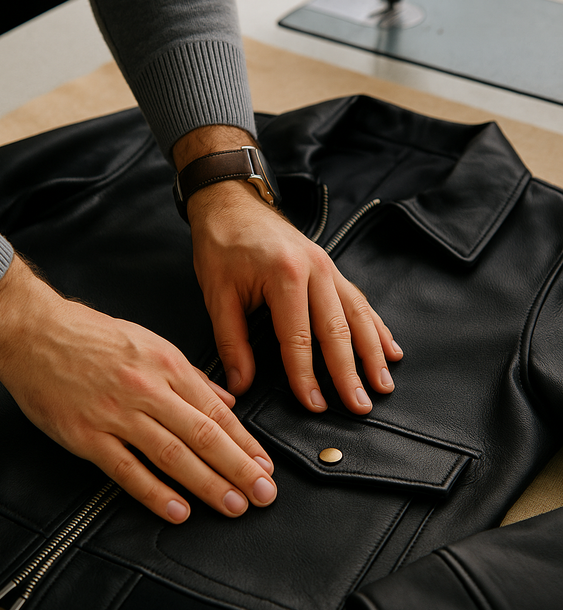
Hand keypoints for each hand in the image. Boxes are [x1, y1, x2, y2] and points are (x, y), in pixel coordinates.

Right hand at [0, 255, 275, 523]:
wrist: (33, 331)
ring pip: (173, 455)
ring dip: (209, 484)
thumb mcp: (149, 342)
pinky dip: (155, 493)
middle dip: (240, 468)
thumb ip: (190, 375)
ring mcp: (116, 415)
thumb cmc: (90, 335)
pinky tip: (179, 511)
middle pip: (203, 435)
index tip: (265, 466)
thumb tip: (226, 400)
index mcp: (166, 365)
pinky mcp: (86, 436)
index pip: (216, 412)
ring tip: (235, 505)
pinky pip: (126, 470)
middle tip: (264, 495)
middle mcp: (147, 390)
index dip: (245, 443)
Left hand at [188, 182, 401, 412]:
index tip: (315, 406)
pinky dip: (376, 327)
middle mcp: (315, 269)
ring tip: (384, 384)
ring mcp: (328, 266)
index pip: (298, 339)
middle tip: (360, 407)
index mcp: (285, 275)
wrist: (231, 202)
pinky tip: (391, 349)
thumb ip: (232, 342)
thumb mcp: (218, 294)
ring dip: (373, 353)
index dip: (306, 376)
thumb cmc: (221, 245)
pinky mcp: (331, 267)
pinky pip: (359, 300)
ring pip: (357, 316)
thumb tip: (241, 385)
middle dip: (351, 373)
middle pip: (337, 330)